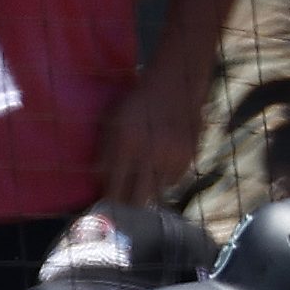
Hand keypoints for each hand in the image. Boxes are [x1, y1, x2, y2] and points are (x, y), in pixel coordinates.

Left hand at [92, 66, 205, 207]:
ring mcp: (172, 156)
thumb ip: (105, 153)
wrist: (175, 82)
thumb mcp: (113, 122)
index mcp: (128, 145)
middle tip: (123, 204)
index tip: (107, 207)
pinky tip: (159, 166)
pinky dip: (165, 179)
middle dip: (128, 206)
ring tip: (142, 180)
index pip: (115, 189)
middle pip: (137, 200)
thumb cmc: (137, 102)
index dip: (110, 202)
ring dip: (147, 190)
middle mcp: (151, 153)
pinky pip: (173, 181)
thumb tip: (100, 182)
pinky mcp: (189, 156)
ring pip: (156, 192)